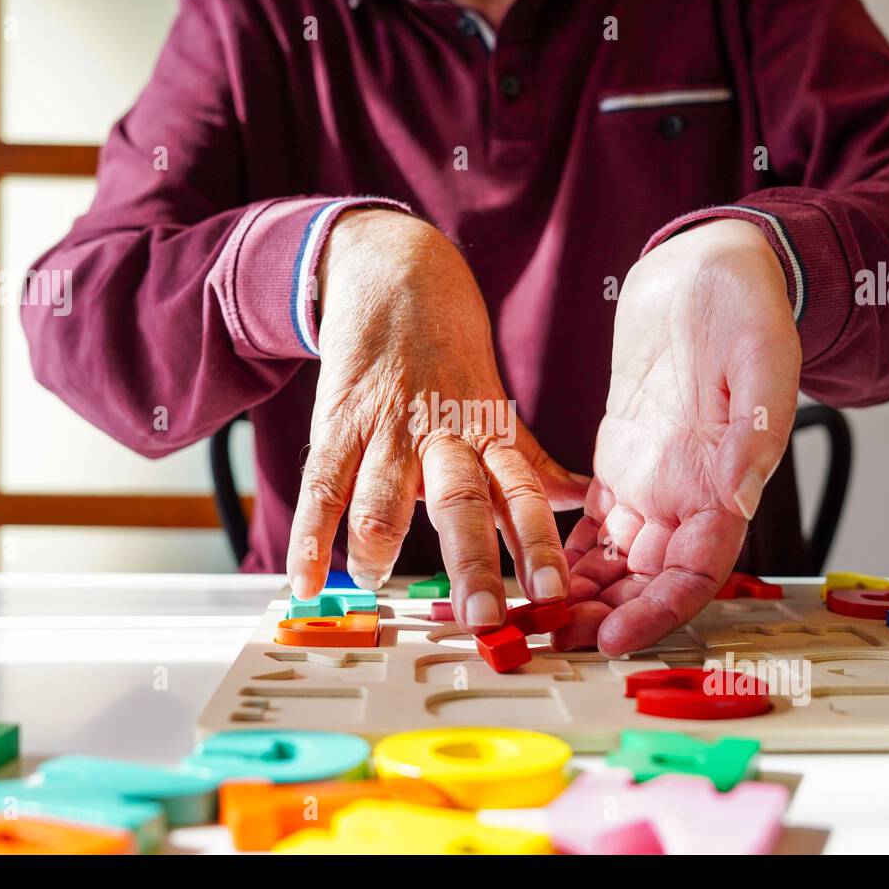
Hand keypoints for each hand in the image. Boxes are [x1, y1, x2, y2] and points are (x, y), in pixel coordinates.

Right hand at [287, 209, 589, 628]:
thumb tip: (585, 501)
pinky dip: (309, 536)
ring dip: (378, 544)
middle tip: (482, 615)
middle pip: (461, 502)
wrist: (396, 274)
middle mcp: (443, 437)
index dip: (539, 546)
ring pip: (382, 495)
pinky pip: (321, 486)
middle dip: (472, 561)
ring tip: (376, 581)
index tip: (554, 596)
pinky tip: (304, 579)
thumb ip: (531, 461)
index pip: (523, 496)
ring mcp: (387, 429)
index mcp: (488, 436)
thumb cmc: (452, 355)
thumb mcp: (497, 407)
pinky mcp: (337, 422)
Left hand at [559, 219, 800, 654]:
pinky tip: (529, 569)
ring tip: (532, 617)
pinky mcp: (620, 462)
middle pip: (647, 582)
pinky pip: (591, 526)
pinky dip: (564, 554)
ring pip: (615, 564)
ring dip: (578, 595)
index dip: (658, 611)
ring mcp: (652, 483)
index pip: (697, 573)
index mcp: (727, 483)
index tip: (615, 634)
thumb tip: (741, 498)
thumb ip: (755, 432)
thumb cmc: (744, 307)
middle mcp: (688, 496)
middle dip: (603, 616)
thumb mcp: (763, 359)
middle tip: (551, 639)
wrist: (707, 270)